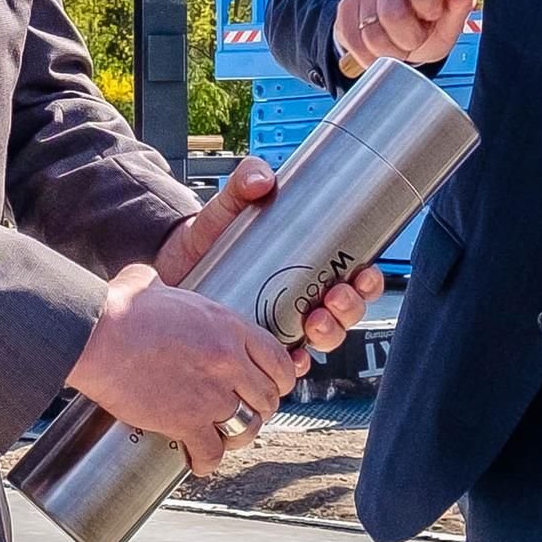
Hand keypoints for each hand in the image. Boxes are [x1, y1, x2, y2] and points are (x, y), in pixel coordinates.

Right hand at [66, 263, 301, 475]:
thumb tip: (150, 285)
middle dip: (257, 409)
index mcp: (228, 327)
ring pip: (247, 428)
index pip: (278, 361)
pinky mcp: (186, 421)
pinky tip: (200, 461)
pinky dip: (207, 460)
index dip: (279, 379)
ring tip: (223, 438)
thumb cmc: (118, 309)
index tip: (271, 387)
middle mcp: (228, 361)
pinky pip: (212, 451)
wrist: (96, 336)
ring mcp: (210, 394)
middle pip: (266, 398)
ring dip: (237, 436)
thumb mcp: (151, 284)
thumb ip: (165, 288)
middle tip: (242, 412)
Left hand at [158, 160, 386, 355]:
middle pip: (345, 311)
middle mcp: (303, 296)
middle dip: (350, 308)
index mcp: (310, 264)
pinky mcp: (259, 341)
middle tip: (335, 296)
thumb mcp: (231, 204)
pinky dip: (297, 363)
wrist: (173, 258)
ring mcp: (283, 321)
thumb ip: (245, 182)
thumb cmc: (212, 233)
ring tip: (316, 321)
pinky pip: (287, 361)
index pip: (354, 276)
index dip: (368, 280)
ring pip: (324, 338)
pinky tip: (295, 357)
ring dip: (330, 334)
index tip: (363, 273)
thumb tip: (262, 178)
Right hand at [331, 0, 481, 78]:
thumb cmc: (427, 26)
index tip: (433, 16)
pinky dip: (368, 55)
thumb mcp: (448, 23)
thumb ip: (459, 6)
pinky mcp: (345, 6)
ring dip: (388, 51)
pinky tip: (380, 52)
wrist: (395, 35)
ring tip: (398, 47)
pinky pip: (352, 40)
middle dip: (408, 38)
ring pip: (370, 31)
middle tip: (415, 41)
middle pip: (391, 11)